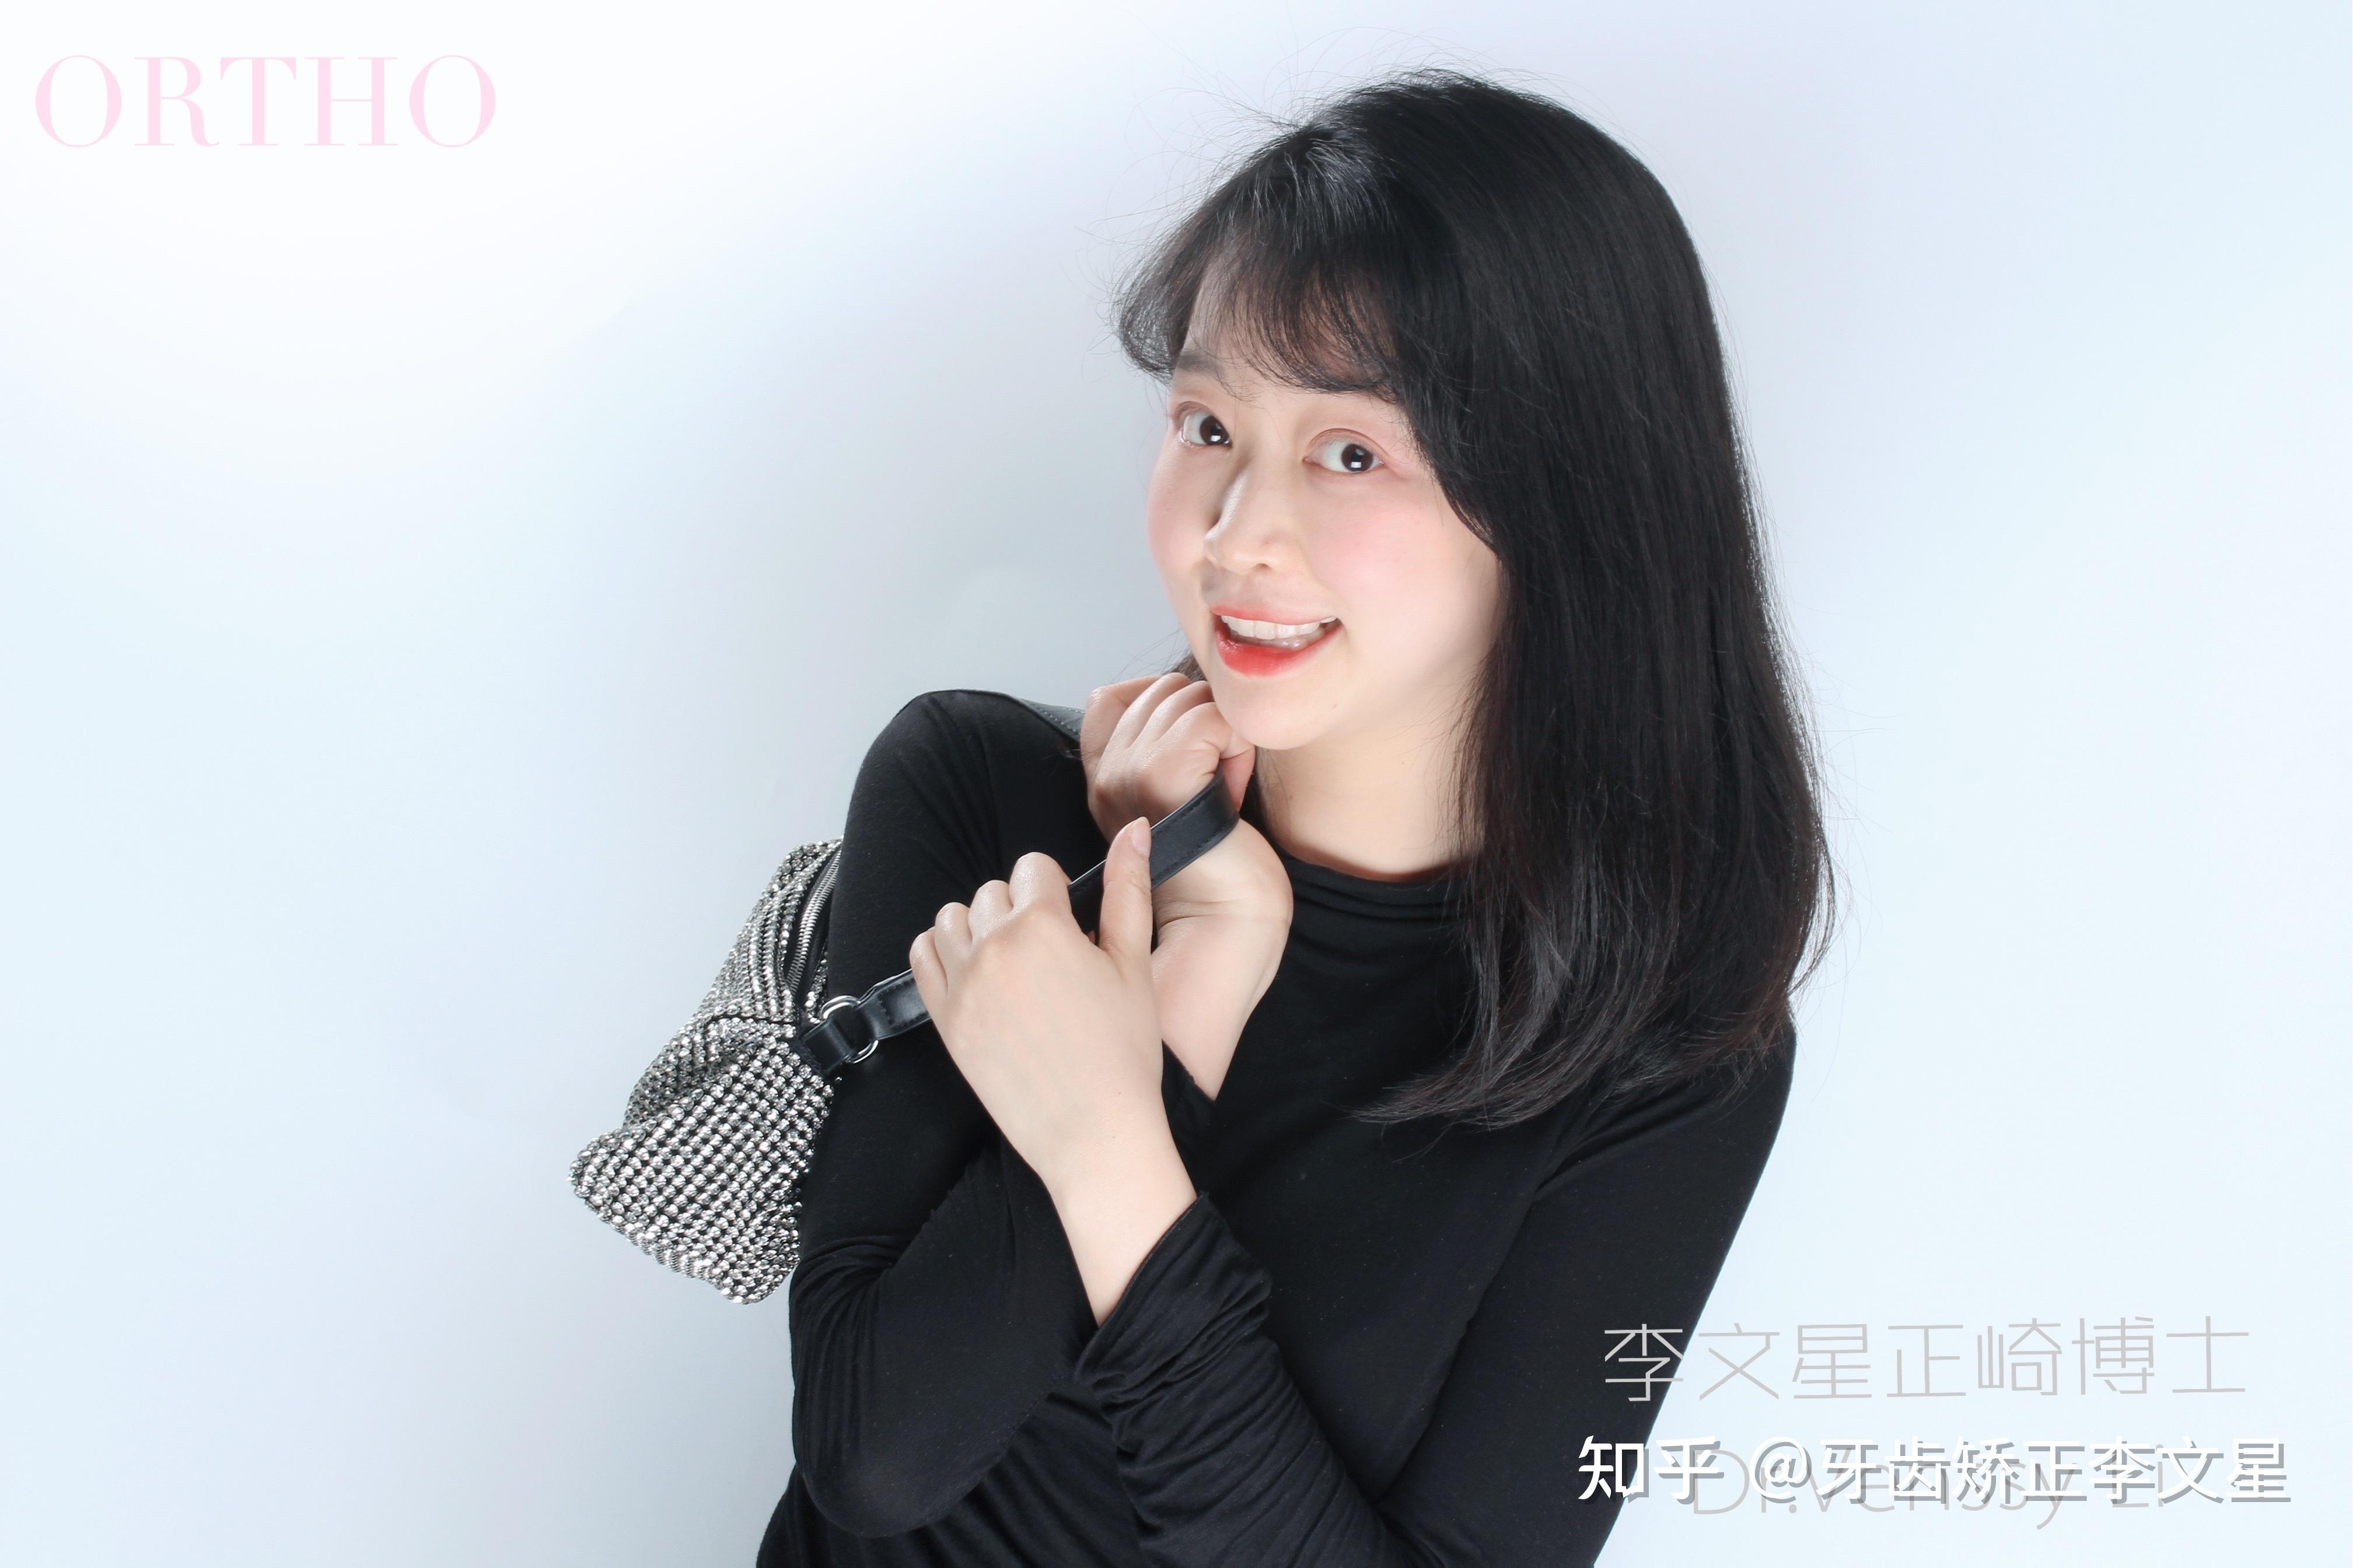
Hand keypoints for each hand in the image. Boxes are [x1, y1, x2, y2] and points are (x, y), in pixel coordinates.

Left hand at [907, 815, 1172, 1199]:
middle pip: (993, 892)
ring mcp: (962, 985)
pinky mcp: (945, 1020)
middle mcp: (993, 948)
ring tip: (1012, 958)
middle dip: (1020, 909)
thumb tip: (1135, 829)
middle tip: (1050, 950)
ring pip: (952, 918)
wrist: (1093, 1132)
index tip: (1070, 920)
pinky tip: (975, 970)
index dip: (1056, 890)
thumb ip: (1128, 888)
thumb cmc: (1123, 1053)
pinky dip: (942, 952)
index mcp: (1043, 926)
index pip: (1033, 867)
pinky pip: (923, 957)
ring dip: (979, 925)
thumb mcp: (1134, 964)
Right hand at [1081, 675, 1293, 1097]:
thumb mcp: (1180, 794)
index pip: (1110, 696)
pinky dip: (1239, 747)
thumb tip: (1189, 696)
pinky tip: (1232, 792)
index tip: (1196, 758)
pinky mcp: (1162, 779)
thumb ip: (1165, 747)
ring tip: (1222, 794)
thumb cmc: (1222, 863)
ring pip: (1192, 699)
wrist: (1231, 923)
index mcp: (1102, 778)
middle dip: (1206, 724)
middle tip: (1215, 786)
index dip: (1163, 706)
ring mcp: (1128, 775)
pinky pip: (1214, 718)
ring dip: (1226, 738)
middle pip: (1163, 689)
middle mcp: (1106, 774)